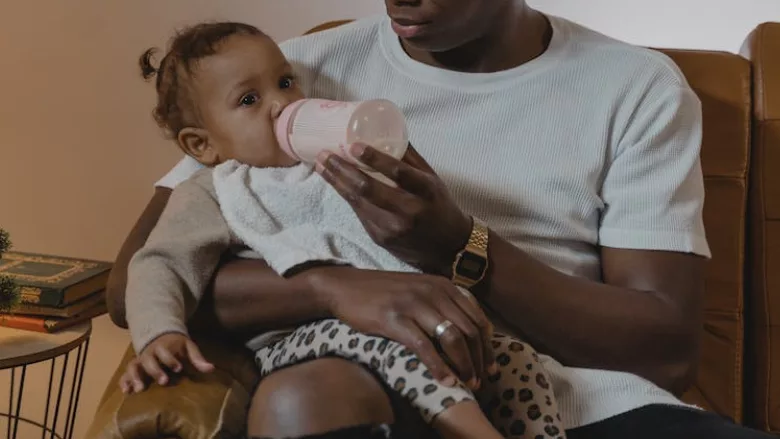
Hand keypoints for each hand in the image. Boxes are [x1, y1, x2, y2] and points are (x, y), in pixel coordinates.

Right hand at [118, 333, 214, 393]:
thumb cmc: (177, 345)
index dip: (170, 359)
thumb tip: (211, 369)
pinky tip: (126, 392)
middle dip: (155, 370)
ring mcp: (140, 360)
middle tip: (164, 381)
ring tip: (139, 390)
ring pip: (133, 366)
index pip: (165, 351)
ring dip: (135, 377)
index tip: (178, 368)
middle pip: (149, 360)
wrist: (160, 335)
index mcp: (163, 346)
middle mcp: (150, 353)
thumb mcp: (188, 347)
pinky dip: (124, 382)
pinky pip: (125, 373)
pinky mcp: (135, 367)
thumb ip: (198, 358)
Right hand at [303, 266, 496, 388]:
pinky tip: (444, 381)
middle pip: (469, 330)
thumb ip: (443, 304)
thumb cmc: (383, 293)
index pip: (477, 318)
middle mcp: (433, 291)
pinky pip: (424, 346)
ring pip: (452, 338)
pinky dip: (438, 366)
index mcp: (443, 285)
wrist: (345, 287)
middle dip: (478, 360)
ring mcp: (414, 304)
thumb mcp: (419, 289)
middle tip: (479, 382)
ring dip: (463, 365)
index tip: (490, 368)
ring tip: (465, 384)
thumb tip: (467, 332)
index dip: (487, 347)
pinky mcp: (394, 319)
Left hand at [316, 144, 471, 275]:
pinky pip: (359, 213)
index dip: (374, 159)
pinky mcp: (380, 239)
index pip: (398, 173)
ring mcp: (392, 228)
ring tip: (322, 166)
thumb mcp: (432, 179)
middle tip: (325, 155)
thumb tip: (388, 131)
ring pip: (357, 202)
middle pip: (368, 189)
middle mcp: (408, 211)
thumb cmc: (439, 206)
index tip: (353, 146)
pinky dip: (347, 196)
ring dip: (336, 183)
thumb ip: (410, 158)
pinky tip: (336, 182)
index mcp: (425, 191)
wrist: (447, 248)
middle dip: (342, 171)